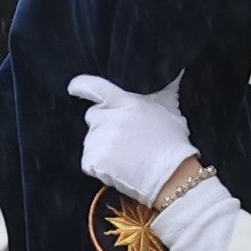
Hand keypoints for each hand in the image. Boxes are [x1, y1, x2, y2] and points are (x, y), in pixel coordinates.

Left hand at [70, 73, 193, 198]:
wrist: (171, 176)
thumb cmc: (173, 143)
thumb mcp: (170, 110)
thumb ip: (164, 92)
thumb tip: (177, 74)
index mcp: (124, 101)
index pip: (93, 86)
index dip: (80, 86)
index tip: (73, 88)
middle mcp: (108, 117)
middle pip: (92, 116)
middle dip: (103, 125)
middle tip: (124, 139)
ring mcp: (99, 139)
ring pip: (91, 141)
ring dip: (102, 148)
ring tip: (125, 157)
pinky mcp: (94, 160)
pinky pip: (88, 162)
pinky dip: (99, 168)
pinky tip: (119, 169)